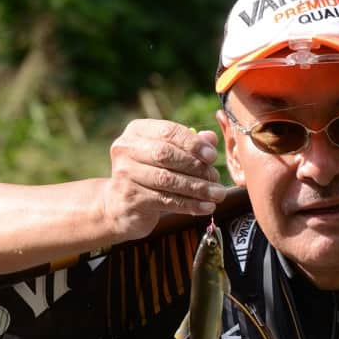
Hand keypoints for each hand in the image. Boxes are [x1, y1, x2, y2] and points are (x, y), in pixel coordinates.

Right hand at [105, 121, 227, 241]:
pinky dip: (190, 205)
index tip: (212, 156)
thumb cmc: (149, 176)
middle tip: (215, 177)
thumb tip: (211, 138)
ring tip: (217, 194)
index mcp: (137, 131)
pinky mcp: (131, 199)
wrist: (120, 206)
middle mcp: (126, 150)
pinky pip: (165, 201)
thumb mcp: (166, 156)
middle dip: (195, 166)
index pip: (167, 131)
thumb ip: (188, 145)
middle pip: (166, 155)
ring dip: (197, 188)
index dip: (192, 143)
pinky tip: (206, 207)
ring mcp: (125, 175)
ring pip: (167, 180)